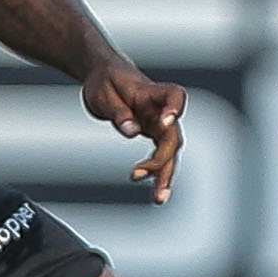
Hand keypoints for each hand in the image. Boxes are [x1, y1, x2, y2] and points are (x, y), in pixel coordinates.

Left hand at [84, 62, 186, 204]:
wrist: (104, 78)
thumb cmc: (105, 81)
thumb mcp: (103, 94)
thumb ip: (119, 112)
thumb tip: (132, 131)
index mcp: (151, 92)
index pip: (174, 95)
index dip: (175, 108)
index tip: (166, 121)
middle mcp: (160, 109)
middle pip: (172, 135)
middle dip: (162, 158)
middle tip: (138, 174)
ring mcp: (159, 123)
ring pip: (170, 152)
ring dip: (165, 175)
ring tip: (158, 198)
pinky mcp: (153, 134)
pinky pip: (161, 156)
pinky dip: (159, 174)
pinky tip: (157, 193)